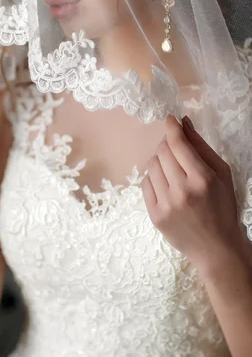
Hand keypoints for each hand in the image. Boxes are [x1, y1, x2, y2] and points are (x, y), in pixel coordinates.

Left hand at [141, 115, 245, 274]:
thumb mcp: (222, 174)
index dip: (172, 128)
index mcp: (202, 179)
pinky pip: (145, 184)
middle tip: (174, 149)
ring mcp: (166, 204)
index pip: (178, 144)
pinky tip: (166, 186)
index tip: (170, 119)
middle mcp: (182, 190)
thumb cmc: (223, 207)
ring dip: (160, 161)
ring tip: (172, 171)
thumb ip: (201, 147)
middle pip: (161, 152)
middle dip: (167, 144)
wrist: (217, 248)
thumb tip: (183, 123)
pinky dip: (154, 179)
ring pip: (151, 165)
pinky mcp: (155, 215)